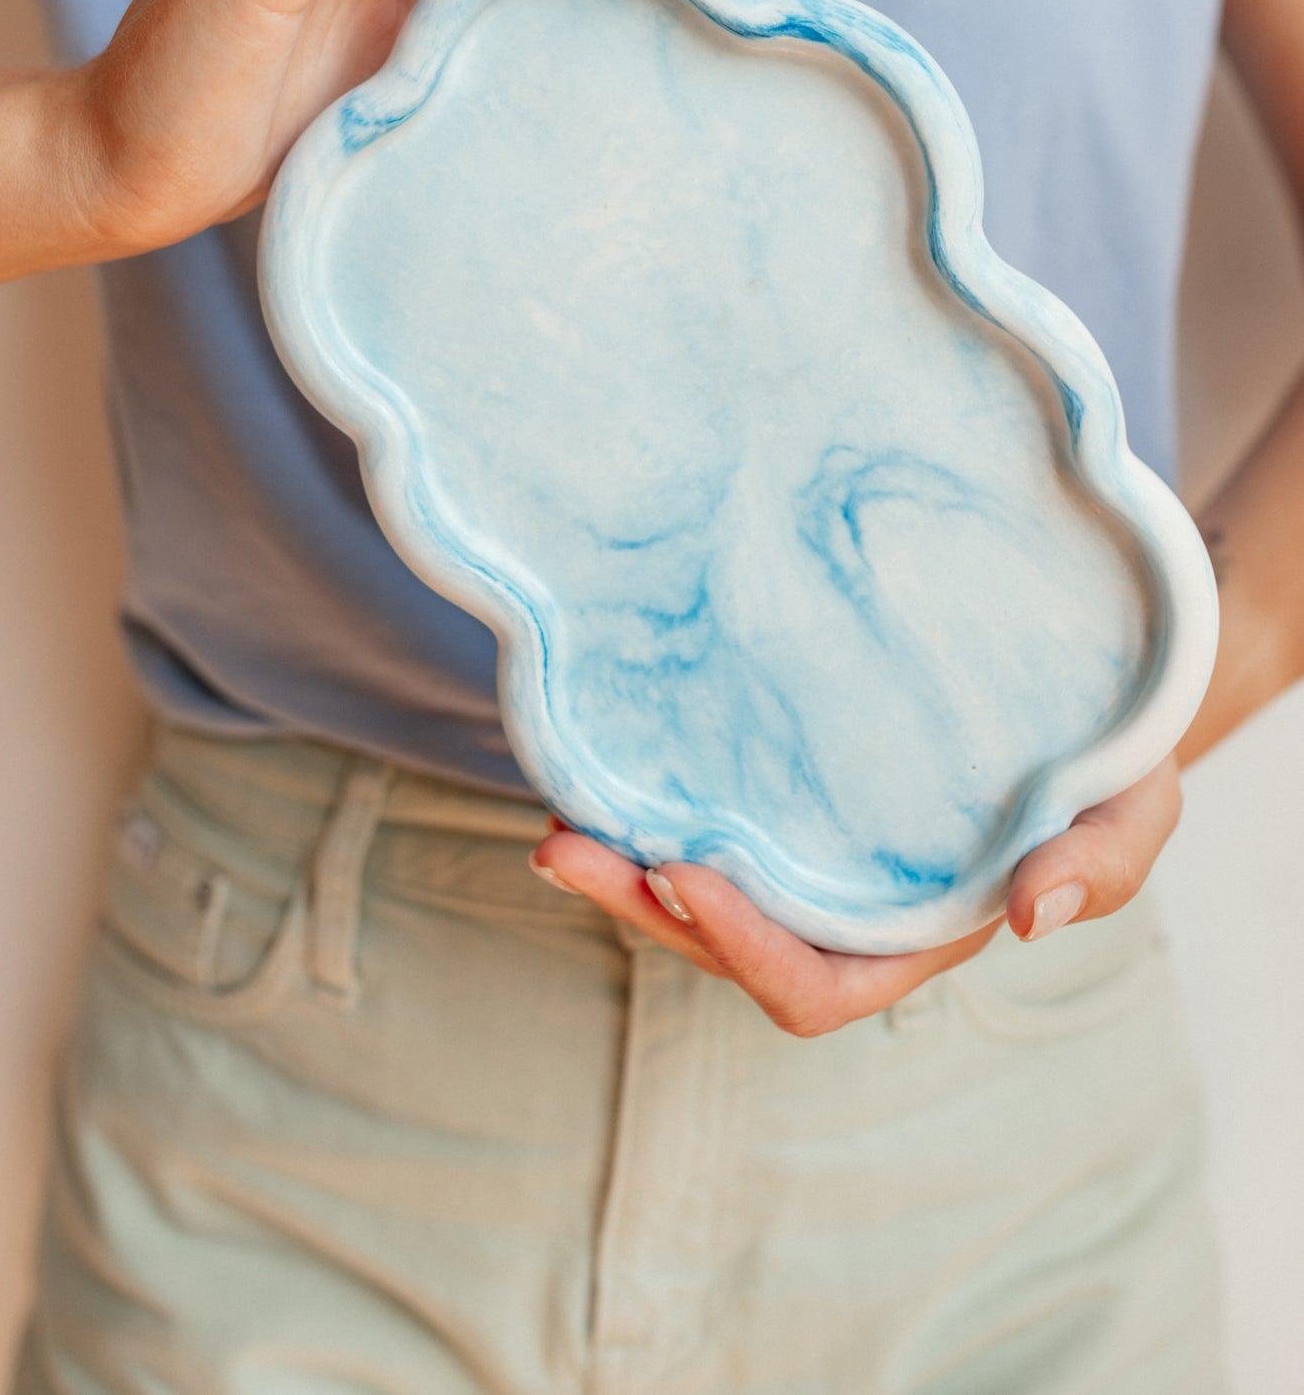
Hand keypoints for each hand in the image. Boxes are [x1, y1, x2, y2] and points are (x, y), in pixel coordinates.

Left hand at [529, 755, 1181, 1036]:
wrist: (1082, 699)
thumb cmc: (1112, 767)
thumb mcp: (1133, 810)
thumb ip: (1100, 865)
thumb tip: (1034, 919)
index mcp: (916, 940)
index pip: (814, 988)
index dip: (743, 946)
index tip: (681, 868)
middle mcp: (848, 919)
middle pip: (727, 949)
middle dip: (642, 909)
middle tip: (561, 846)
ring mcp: (811, 867)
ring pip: (699, 898)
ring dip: (623, 870)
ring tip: (555, 822)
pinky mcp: (788, 807)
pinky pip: (707, 835)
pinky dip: (648, 819)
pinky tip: (597, 776)